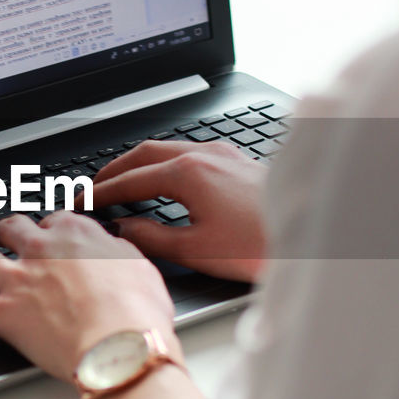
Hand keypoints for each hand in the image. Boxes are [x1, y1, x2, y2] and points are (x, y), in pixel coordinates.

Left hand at [0, 211, 177, 382]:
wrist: (122, 347)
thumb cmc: (139, 315)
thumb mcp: (143, 269)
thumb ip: (121, 253)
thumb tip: (116, 247)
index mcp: (78, 234)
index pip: (58, 219)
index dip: (53, 227)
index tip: (55, 233)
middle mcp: (41, 250)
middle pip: (13, 228)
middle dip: (6, 229)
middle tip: (3, 232)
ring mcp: (17, 281)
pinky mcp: (0, 314)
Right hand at [90, 139, 267, 282]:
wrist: (317, 236)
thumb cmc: (263, 246)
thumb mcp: (197, 250)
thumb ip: (152, 239)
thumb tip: (123, 232)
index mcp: (189, 173)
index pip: (129, 180)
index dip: (100, 192)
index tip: (81, 202)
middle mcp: (205, 155)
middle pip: (143, 152)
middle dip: (113, 169)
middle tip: (92, 187)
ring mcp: (224, 155)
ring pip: (168, 148)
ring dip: (139, 163)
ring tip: (122, 182)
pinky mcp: (239, 162)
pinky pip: (189, 153)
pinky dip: (165, 163)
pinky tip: (166, 180)